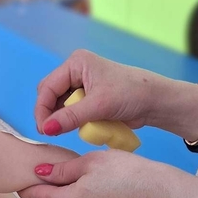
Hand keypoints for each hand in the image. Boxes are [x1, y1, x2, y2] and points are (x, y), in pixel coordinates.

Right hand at [35, 49, 197, 141]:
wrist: (155, 101)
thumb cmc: (131, 94)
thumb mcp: (98, 106)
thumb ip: (70, 117)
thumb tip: (46, 129)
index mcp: (76, 63)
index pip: (47, 87)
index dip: (42, 109)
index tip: (44, 130)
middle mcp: (76, 71)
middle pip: (50, 95)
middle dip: (50, 114)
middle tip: (51, 133)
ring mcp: (82, 85)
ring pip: (59, 105)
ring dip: (62, 119)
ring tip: (66, 131)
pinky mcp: (88, 98)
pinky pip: (71, 111)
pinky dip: (72, 121)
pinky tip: (79, 127)